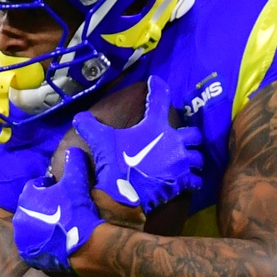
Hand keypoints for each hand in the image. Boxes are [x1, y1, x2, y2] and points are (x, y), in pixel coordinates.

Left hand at [12, 147, 104, 276]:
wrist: (82, 246)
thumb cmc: (76, 211)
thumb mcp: (77, 182)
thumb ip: (74, 162)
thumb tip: (72, 150)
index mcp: (27, 197)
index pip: (35, 186)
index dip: (49, 186)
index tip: (60, 189)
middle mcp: (19, 217)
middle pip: (31, 207)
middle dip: (44, 206)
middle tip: (61, 207)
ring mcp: (22, 239)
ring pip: (32, 227)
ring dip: (42, 225)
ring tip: (60, 225)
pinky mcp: (29, 255)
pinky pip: (34, 245)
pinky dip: (43, 242)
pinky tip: (57, 241)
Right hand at [69, 79, 204, 215]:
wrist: (125, 194)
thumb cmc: (116, 164)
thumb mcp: (101, 142)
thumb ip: (90, 127)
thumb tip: (78, 118)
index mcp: (155, 126)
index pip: (160, 98)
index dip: (158, 87)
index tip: (156, 82)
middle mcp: (174, 141)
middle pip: (195, 133)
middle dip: (191, 137)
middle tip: (182, 139)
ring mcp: (181, 162)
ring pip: (198, 157)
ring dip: (193, 159)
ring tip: (187, 162)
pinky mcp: (183, 181)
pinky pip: (196, 179)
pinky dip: (193, 180)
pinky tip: (188, 182)